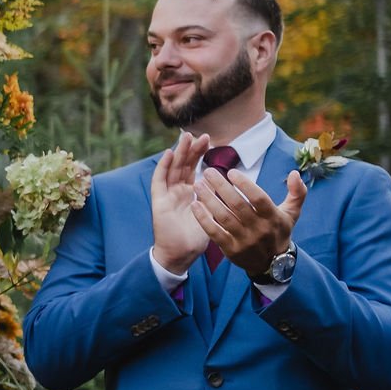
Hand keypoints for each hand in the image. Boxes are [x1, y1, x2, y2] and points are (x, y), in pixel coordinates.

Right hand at [150, 133, 212, 273]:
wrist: (181, 254)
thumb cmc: (198, 238)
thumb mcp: (214, 215)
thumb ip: (220, 200)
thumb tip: (232, 186)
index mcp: (191, 193)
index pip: (194, 169)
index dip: (200, 155)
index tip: (210, 141)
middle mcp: (178, 191)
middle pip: (184, 165)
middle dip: (191, 149)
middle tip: (201, 135)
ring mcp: (167, 195)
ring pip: (172, 168)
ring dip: (179, 152)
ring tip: (186, 137)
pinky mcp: (158, 201)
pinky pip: (159, 180)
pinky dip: (163, 166)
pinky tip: (169, 154)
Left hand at [194, 167, 307, 279]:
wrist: (272, 263)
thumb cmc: (279, 231)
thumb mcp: (292, 213)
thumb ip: (297, 193)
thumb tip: (294, 173)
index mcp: (273, 217)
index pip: (258, 198)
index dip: (245, 185)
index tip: (231, 172)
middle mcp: (259, 229)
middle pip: (237, 205)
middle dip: (221, 186)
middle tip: (209, 172)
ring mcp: (244, 240)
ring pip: (224, 217)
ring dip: (209, 200)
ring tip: (198, 184)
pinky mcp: (231, 249)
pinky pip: (214, 233)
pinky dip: (203, 219)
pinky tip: (195, 205)